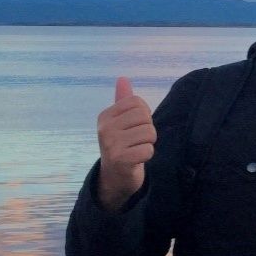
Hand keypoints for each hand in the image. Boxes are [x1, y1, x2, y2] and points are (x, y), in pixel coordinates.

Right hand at [95, 76, 155, 211]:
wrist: (115, 176)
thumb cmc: (122, 144)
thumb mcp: (120, 121)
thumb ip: (123, 101)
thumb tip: (123, 78)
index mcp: (105, 116)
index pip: (137, 102)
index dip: (143, 114)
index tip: (134, 127)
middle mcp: (105, 128)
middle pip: (145, 117)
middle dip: (147, 129)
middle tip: (136, 140)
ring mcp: (111, 144)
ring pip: (149, 133)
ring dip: (148, 143)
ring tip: (136, 149)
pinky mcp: (120, 159)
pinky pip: (148, 150)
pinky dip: (147, 155)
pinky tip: (137, 159)